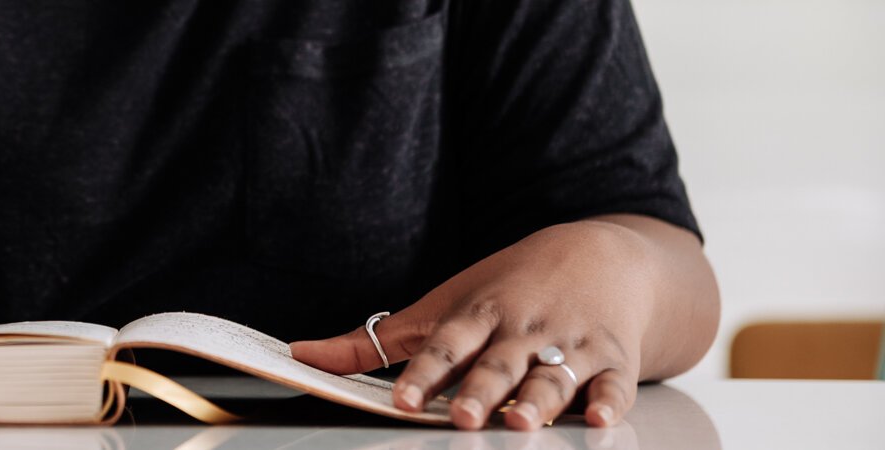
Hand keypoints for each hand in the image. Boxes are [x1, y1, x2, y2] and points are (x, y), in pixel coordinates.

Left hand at [290, 221, 656, 429]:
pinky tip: (603, 419)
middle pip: (497, 364)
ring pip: (554, 376)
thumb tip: (301, 356)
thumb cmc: (506, 289)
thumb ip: (372, 342)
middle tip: (465, 417)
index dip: (423, 374)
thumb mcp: (440, 308)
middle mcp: (523, 331)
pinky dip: (612, 401)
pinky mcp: (614, 359)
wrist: (601, 256)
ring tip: (522, 421)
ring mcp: (571, 344)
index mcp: (477, 316)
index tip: (403, 401)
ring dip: (540, 399)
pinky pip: (615, 384)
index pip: (444, 347)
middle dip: (480, 391)